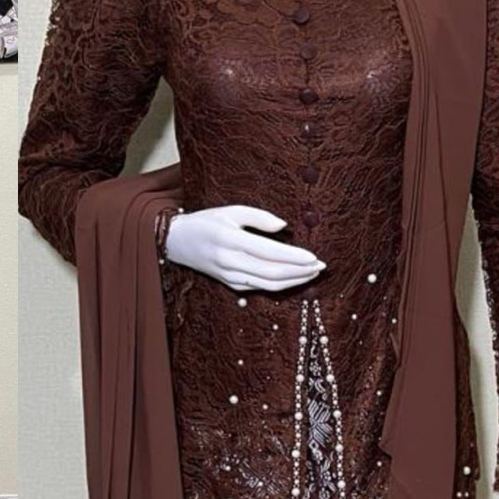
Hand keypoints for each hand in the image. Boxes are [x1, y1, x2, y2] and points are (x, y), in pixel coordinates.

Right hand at [164, 205, 325, 291]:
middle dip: (300, 272)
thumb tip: (284, 226)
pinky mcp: (229, 284)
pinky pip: (259, 288)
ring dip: (294, 282)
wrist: (177, 242)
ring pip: (267, 285)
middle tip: (321, 267)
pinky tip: (293, 278)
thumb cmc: (206, 222)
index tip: (315, 256)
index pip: (269, 252)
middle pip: (272, 273)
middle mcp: (229, 261)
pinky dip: (279, 285)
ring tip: (312, 274)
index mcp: (230, 239)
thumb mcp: (231, 211)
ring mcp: (229, 276)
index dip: (294, 257)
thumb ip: (259, 216)